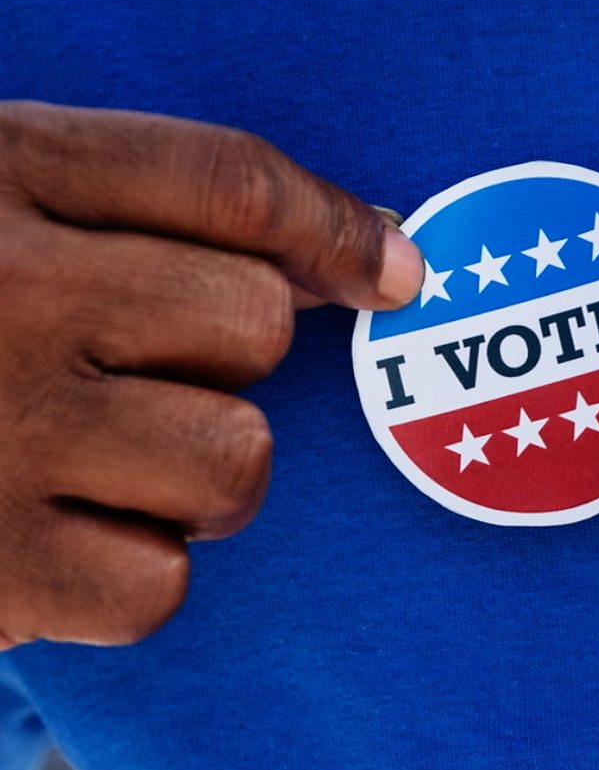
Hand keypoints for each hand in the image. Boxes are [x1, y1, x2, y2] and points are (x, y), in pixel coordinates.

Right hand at [0, 101, 421, 646]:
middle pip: (253, 326)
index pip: (223, 182)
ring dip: (196, 473)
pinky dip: (129, 575)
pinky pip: (160, 587)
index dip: (332, 228)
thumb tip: (389, 264)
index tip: (388, 273)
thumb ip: (156, 197)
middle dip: (220, 358)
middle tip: (125, 371)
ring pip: (234, 463)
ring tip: (92, 460)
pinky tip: (52, 538)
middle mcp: (0, 296)